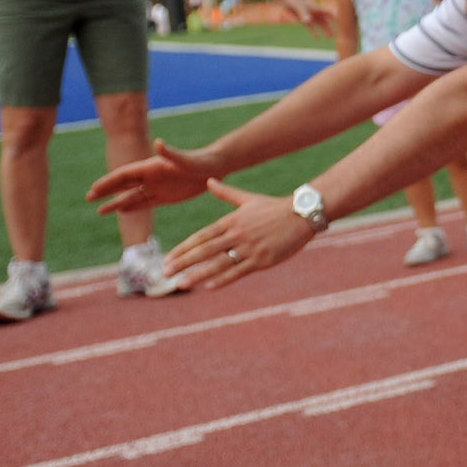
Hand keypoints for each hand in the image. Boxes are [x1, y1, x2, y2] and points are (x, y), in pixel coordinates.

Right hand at [88, 139, 220, 215]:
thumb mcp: (186, 160)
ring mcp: (157, 187)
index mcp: (152, 167)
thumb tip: (158, 143)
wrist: (215, 168)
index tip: (95, 189)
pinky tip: (122, 212)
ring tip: (100, 211)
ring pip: (132, 197)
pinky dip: (133, 208)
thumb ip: (171, 153)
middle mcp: (151, 177)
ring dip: (116, 203)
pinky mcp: (166, 197)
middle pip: (123, 185)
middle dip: (106, 191)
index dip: (109, 181)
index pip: (125, 175)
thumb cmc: (201, 162)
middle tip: (88, 198)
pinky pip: (146, 204)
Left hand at [164, 180, 314, 290]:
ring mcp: (249, 248)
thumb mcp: (248, 199)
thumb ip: (226, 193)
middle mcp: (237, 234)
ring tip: (181, 284)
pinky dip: (223, 279)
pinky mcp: (262, 259)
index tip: (168, 258)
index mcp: (231, 220)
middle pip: (204, 250)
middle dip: (183, 262)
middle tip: (164, 272)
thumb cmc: (274, 207)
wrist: (302, 213)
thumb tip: (208, 180)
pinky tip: (209, 287)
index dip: (183, 248)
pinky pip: (239, 271)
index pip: (201, 236)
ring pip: (218, 263)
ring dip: (198, 274)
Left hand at [279, 0, 334, 35]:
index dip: (333, 15)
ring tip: (330, 37)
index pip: (327, 12)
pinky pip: (311, 28)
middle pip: (325, 20)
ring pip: (320, 25)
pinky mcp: (305, 21)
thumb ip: (304, 14)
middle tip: (336, 33)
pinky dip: (314, 33)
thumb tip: (308, 22)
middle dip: (330, 26)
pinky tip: (317, 38)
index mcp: (316, 8)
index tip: (340, 20)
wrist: (288, 0)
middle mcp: (315, 13)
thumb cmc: (295, 1)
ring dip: (325, 30)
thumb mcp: (299, 7)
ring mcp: (311, 17)